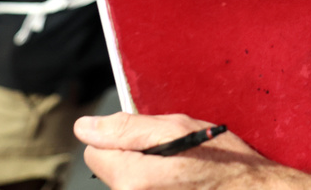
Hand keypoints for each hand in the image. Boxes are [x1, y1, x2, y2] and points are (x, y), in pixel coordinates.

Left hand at [75, 112, 281, 189]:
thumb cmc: (224, 162)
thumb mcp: (178, 129)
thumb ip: (127, 129)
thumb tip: (85, 127)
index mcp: (133, 180)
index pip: (93, 153)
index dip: (119, 140)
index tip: (148, 142)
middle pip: (110, 173)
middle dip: (133, 160)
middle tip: (170, 158)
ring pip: (127, 186)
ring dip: (146, 178)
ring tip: (180, 174)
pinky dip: (157, 189)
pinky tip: (182, 187)